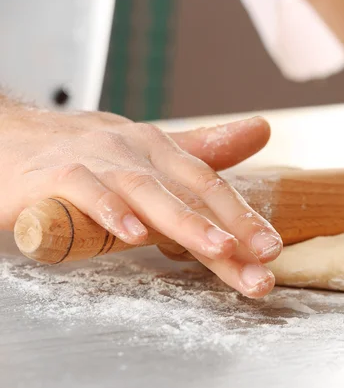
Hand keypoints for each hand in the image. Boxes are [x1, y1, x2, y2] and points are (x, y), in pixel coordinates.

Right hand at [0, 107, 280, 297]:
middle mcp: (136, 150)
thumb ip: (203, 151)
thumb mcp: (150, 153)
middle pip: (191, 190)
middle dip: (232, 226)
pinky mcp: (57, 174)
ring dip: (185, 221)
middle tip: (264, 256)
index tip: (272, 249)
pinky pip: (87, 192)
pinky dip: (110, 212)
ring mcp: (98, 159)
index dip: (245, 217)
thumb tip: (261, 130)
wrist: (12, 140)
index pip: (211, 185)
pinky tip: (133, 235)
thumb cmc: (87, 155)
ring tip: (219, 248)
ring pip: (147, 190)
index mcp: (161, 149)